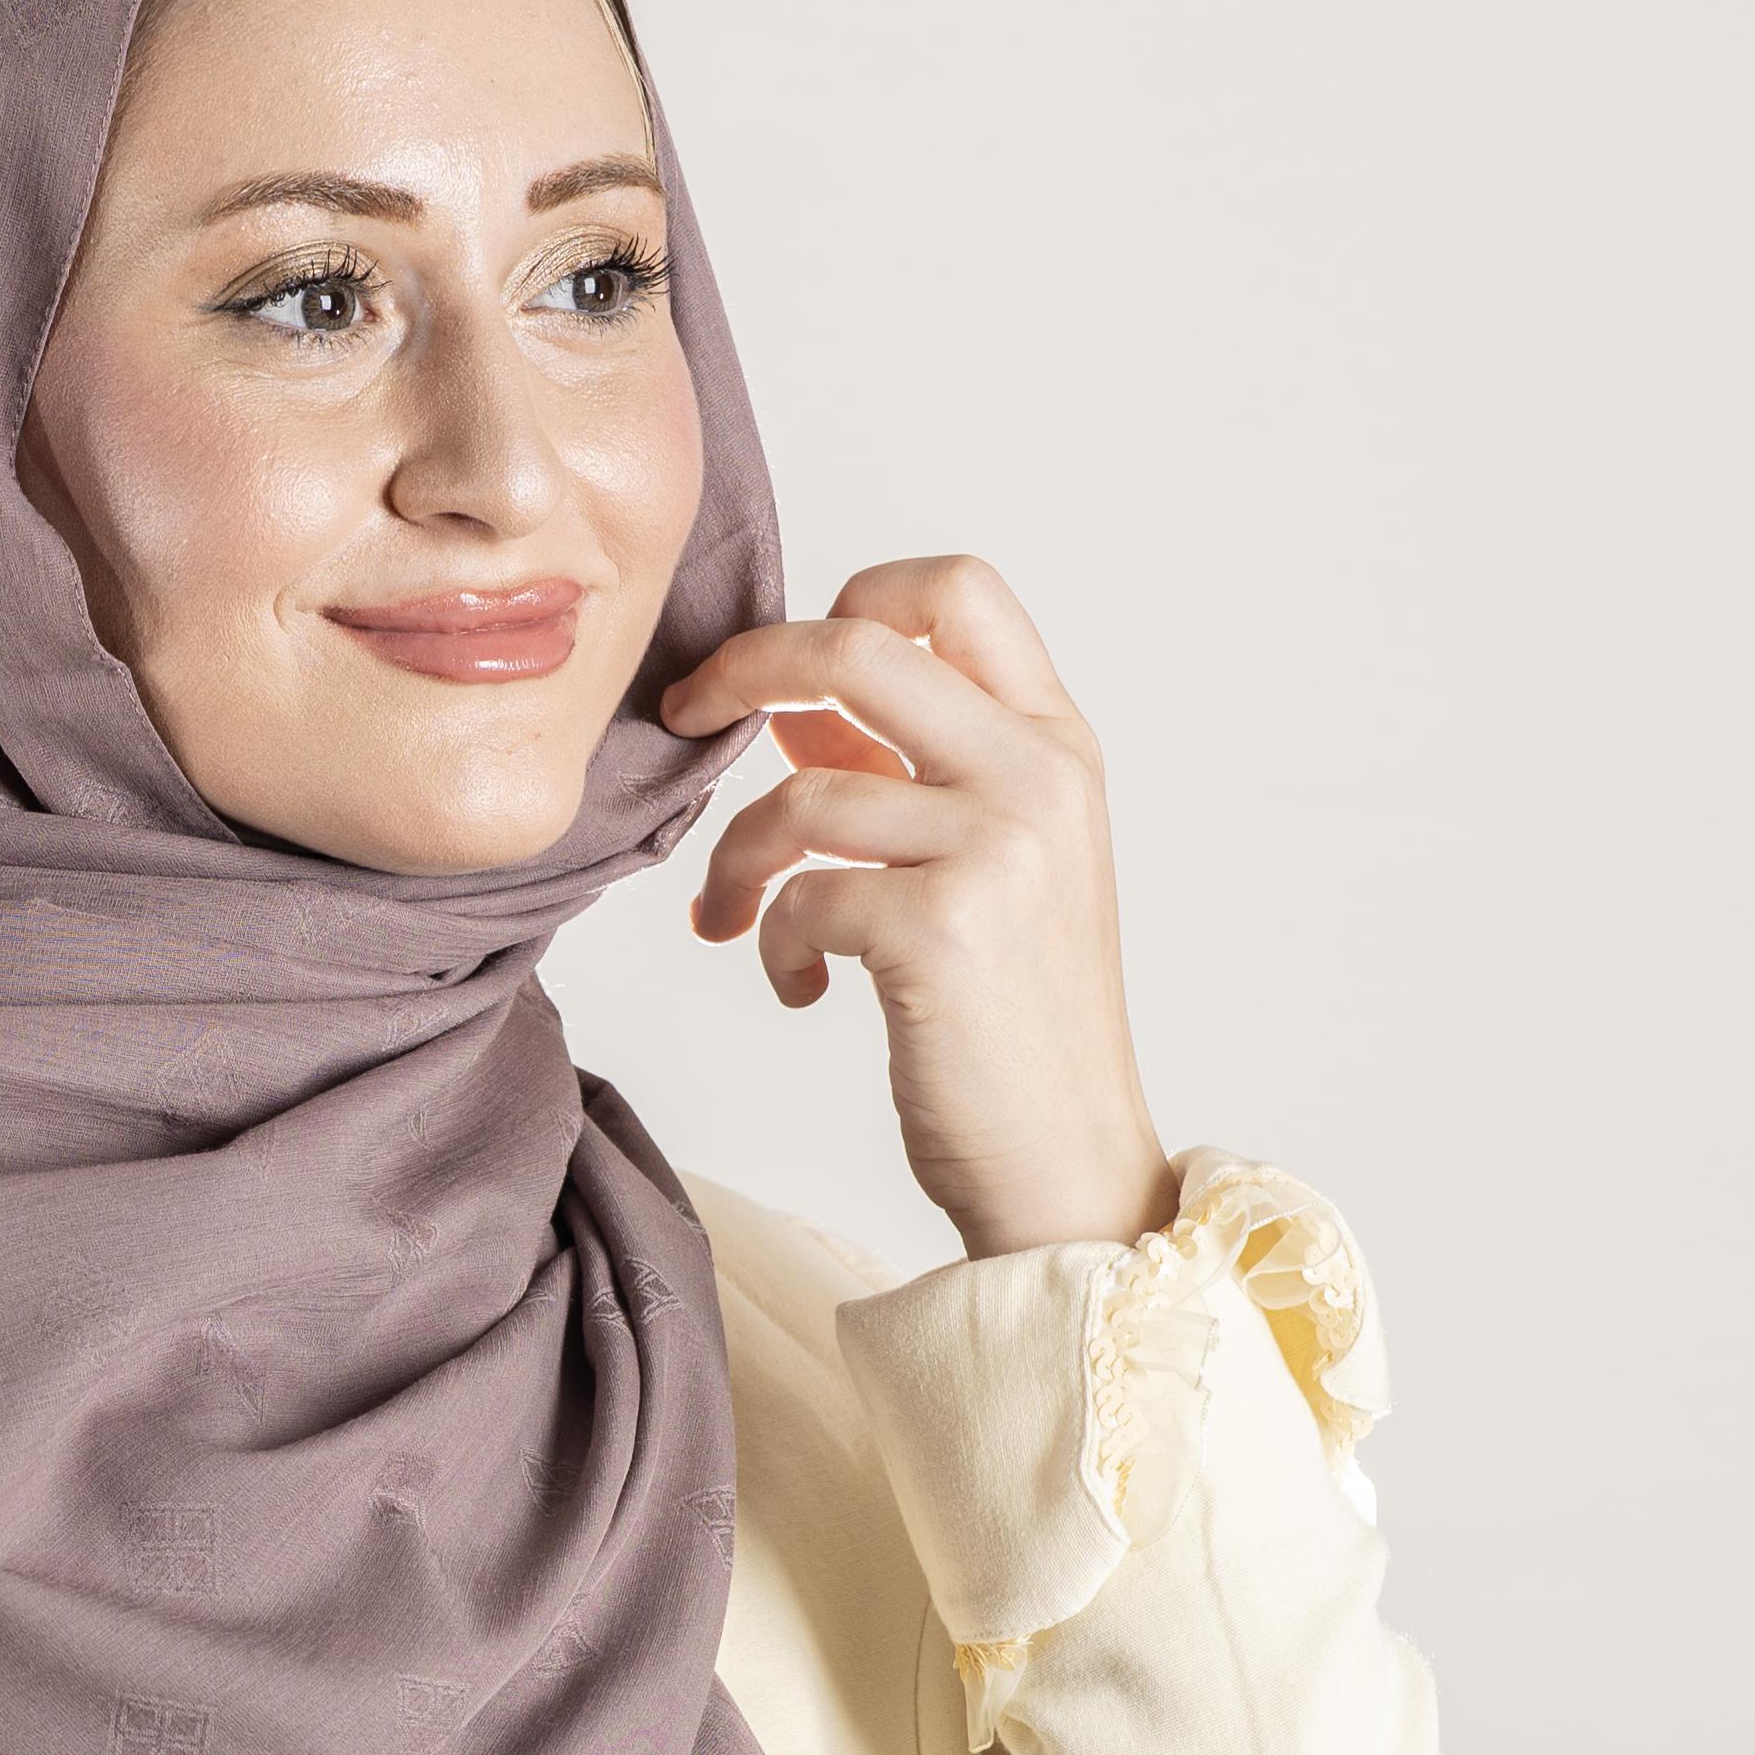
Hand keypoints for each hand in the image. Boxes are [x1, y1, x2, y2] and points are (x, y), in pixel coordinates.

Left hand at [658, 555, 1176, 1258]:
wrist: (1069, 1164)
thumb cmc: (1013, 1021)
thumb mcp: (986, 864)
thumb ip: (904, 772)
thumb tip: (793, 707)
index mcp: (1056, 743)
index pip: (959, 590)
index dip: (851, 594)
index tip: (784, 665)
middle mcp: (1039, 775)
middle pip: (859, 643)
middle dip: (744, 666)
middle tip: (686, 714)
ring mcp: (999, 847)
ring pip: (802, 790)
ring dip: (737, 856)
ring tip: (735, 917)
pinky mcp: (945, 928)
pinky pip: (802, 894)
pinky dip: (772, 941)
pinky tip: (800, 986)